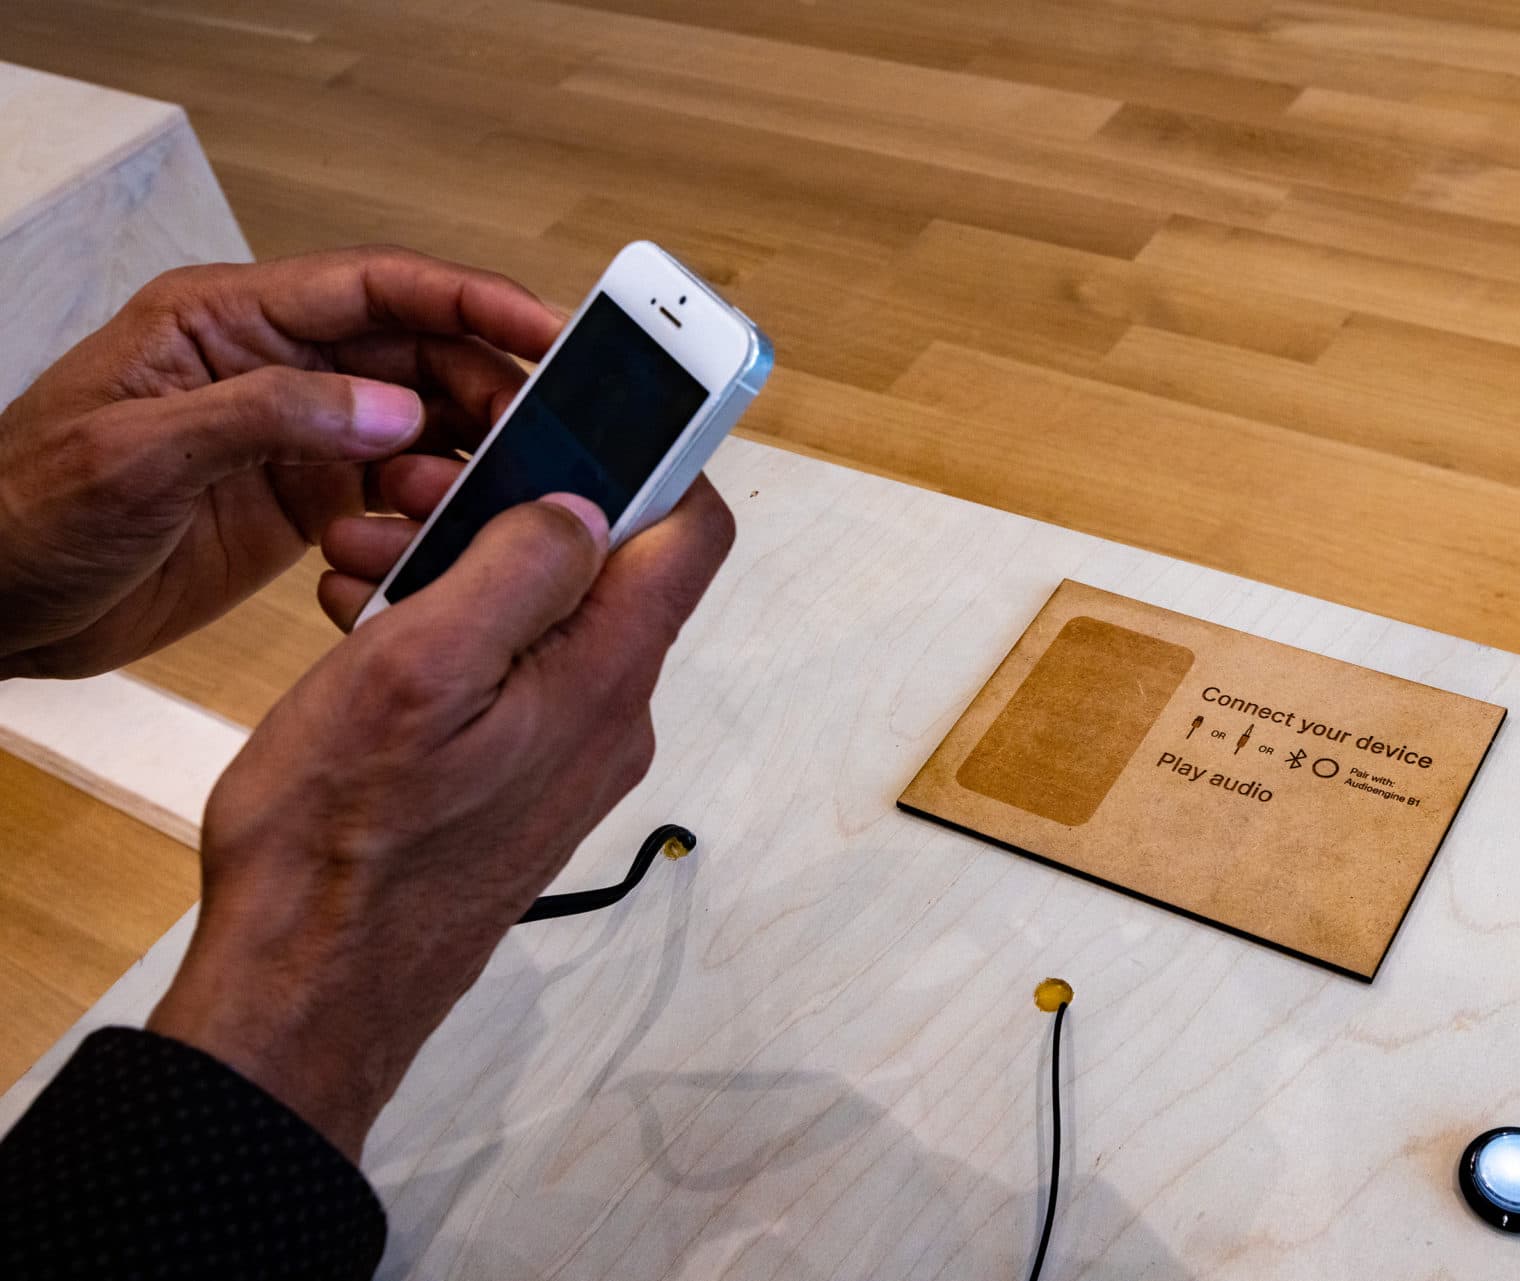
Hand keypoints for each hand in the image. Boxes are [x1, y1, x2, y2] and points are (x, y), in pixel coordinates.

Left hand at [0, 247, 561, 678]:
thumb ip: (268, 417)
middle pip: (418, 355)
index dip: (469, 299)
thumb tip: (392, 408)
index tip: (546, 325)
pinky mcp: (306, 506)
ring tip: (492, 498)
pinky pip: (398, 497)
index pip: (375, 286)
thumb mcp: (138, 452)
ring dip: (465, 458)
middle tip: (543, 438)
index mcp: (229, 320)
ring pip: (420, 426)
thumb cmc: (24, 508)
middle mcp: (276, 369)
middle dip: (488, 388)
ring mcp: (296, 439)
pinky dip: (432, 516)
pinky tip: (443, 540)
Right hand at [147, 477, 734, 1158]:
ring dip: (464, 569)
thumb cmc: (344, 844)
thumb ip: (515, 572)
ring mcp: (569, 754)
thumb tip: (586, 507)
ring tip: (364, 570)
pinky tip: (371, 633)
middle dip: (512, 509)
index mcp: (602, 676)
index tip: (577, 415)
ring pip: (545, 618)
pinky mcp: (524, 782)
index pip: (692, 532)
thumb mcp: (416, 671)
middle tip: (410, 497)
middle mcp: (609, 715)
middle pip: (608, 565)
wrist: (307, 992)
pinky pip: (513, 676)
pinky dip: (452, 635)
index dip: (652, 457)